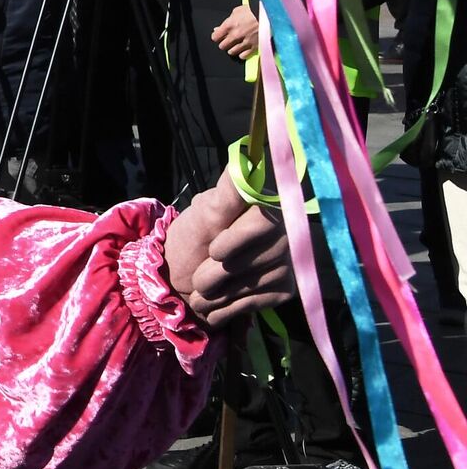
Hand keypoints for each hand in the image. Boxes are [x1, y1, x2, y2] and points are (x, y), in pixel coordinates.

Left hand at [164, 168, 292, 327]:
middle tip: (198, 278)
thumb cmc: (191, 239)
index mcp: (266, 205)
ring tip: (201, 291)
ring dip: (220, 294)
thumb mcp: (202, 214)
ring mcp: (287, 262)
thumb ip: (226, 195)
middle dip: (220, 273)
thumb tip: (243, 159)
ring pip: (256, 283)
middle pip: (261, 257)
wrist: (181, 279)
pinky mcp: (283, 290)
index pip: (264, 220)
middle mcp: (286, 232)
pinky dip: (228, 309)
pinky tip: (214, 305)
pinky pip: (256, 303)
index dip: (236, 240)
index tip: (215, 251)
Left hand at [212, 5, 257, 59]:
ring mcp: (245, 42)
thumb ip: (226, 21)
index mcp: (229, 25)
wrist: (269, 13)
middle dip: (224, 43)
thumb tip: (218, 29)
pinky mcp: (254, 47)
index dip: (217, 36)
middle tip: (228, 40)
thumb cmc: (253, 10)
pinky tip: (244, 49)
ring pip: (231, 52)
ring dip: (232, 48)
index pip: (215, 37)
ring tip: (236, 44)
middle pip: (222, 46)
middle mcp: (235, 35)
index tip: (220, 36)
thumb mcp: (237, 11)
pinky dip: (242, 53)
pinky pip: (243, 56)